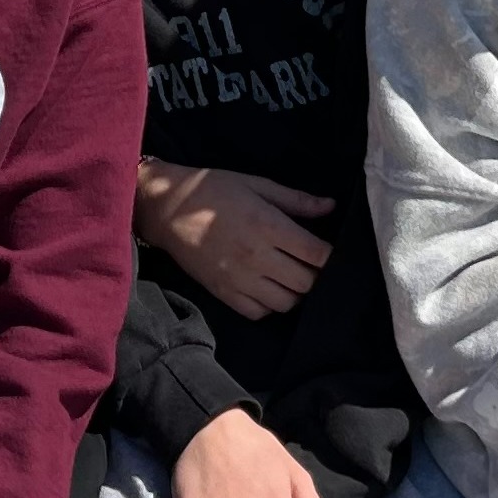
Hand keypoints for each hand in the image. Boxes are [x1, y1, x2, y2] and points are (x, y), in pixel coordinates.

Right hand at [134, 160, 335, 319]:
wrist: (166, 209)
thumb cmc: (212, 190)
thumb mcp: (256, 184)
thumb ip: (295, 199)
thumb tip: (330, 206)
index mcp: (267, 225)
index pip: (316, 253)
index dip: (331, 256)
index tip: (330, 252)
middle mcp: (256, 256)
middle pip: (306, 282)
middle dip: (316, 275)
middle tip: (311, 265)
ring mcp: (239, 279)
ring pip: (285, 302)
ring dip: (295, 292)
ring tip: (291, 277)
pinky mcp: (223, 293)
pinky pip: (258, 313)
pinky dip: (270, 305)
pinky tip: (268, 288)